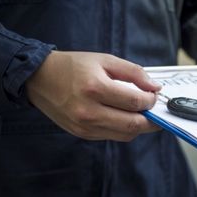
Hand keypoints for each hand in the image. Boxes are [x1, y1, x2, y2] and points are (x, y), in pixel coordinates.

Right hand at [26, 51, 160, 140]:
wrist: (40, 79)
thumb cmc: (73, 67)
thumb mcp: (105, 60)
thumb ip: (134, 73)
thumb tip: (155, 87)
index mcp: (95, 88)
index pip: (135, 102)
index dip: (151, 100)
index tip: (154, 95)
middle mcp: (89, 111)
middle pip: (133, 124)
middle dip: (151, 119)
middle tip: (156, 110)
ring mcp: (84, 126)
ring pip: (125, 134)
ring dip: (139, 126)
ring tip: (142, 114)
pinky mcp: (82, 133)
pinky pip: (112, 136)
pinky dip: (124, 129)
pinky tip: (124, 117)